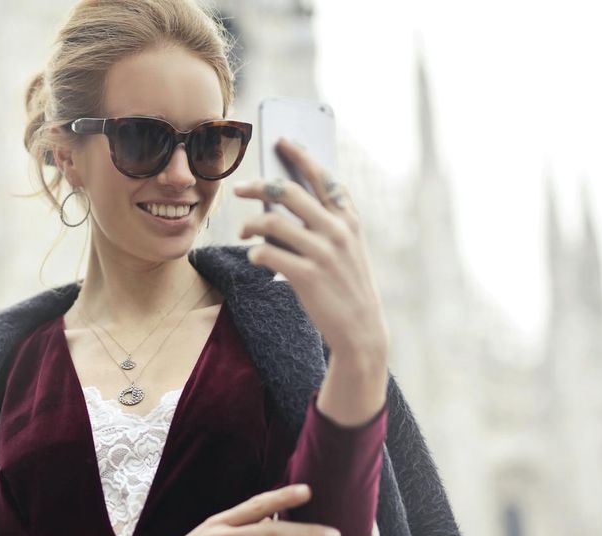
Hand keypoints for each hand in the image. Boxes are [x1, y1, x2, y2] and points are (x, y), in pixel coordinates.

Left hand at [232, 138, 388, 369]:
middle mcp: (337, 230)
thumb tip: (283, 200)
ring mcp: (323, 252)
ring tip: (244, 231)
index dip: (300, 156)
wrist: (360, 328)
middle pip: (288, 193)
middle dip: (258, 186)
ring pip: (272, 223)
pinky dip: (256, 253)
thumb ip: (327, 222)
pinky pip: (267, 254)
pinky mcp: (307, 276)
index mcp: (349, 219)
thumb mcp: (348, 248)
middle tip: (240, 187)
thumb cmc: (346, 284)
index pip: (322, 177)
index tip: (281, 141)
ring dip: (251, 225)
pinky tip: (255, 257)